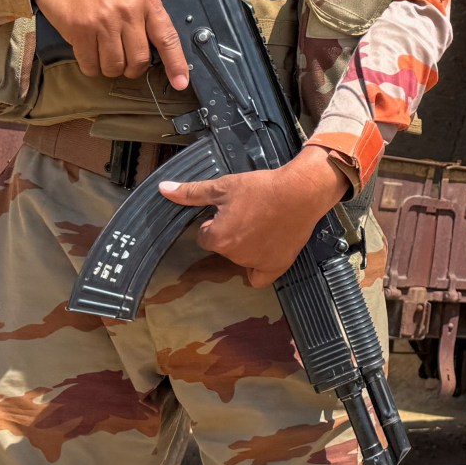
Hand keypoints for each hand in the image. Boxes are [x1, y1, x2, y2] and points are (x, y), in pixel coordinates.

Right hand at [32, 0, 188, 87]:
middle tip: (125, 62)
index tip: (181, 83)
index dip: (176, 64)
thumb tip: (156, 54)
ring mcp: (104, 21)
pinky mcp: (81, 30)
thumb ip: (146, 19)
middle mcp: (128, 11)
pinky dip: (91, 67)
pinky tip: (89, 53)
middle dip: (132, 69)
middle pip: (139, 60)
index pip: (167, 38)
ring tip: (104, 53)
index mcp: (147, 1)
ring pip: (115, 66)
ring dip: (110, 69)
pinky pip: (91, 65)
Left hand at [158, 148, 348, 285]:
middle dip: (232, 233)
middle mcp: (234, 256)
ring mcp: (256, 264)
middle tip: (250, 214)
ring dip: (247, 246)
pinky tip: (264, 253)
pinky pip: (259, 278)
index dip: (217, 222)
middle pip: (224, 247)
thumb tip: (164, 189)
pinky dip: (258, 270)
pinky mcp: (276, 266)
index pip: (206, 236)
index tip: (232, 210)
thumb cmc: (262, 187)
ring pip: (241, 258)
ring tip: (264, 224)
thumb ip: (192, 193)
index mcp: (218, 238)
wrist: (301, 191)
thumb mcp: (225, 186)